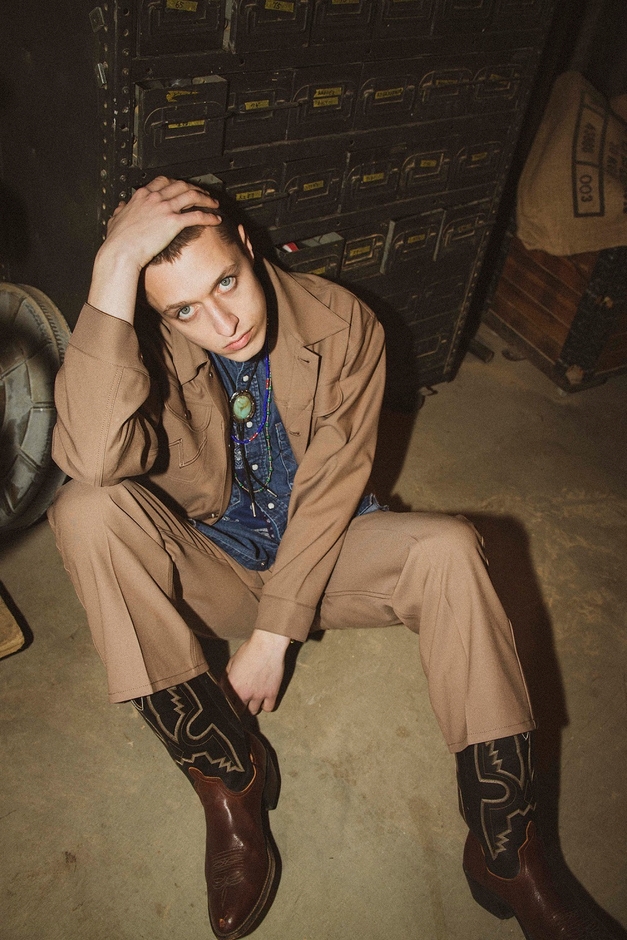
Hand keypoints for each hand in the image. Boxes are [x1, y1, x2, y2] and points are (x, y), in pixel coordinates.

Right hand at [87, 177, 220, 322]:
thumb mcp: (115, 219)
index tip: (183, 187)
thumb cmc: (117, 240)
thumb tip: (120, 207)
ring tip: (214, 203)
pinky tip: (216, 219)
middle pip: (181, 185)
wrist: (121, 251)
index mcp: (141, 196)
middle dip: (195, 188)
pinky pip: (196, 215)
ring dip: (206, 198)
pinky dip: (209, 216)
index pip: (163, 181)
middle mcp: (154, 198)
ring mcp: (164, 208)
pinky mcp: (173, 222)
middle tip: (203, 194)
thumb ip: (119, 211)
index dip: (176, 183)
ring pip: (192, 196)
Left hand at [226, 630, 290, 715]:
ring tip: (253, 699)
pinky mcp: (272, 693)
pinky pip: (268, 708)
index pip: (225, 703)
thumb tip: (223, 686)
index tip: (229, 702)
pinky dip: (266, 705)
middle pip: (238, 711)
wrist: (267, 645)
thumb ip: (226, 676)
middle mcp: (244, 693)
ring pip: (253, 711)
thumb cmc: (249, 650)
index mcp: (232, 685)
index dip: (227, 703)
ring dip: (252, 706)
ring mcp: (259, 695)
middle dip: (238, 707)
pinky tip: (265, 699)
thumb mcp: (232, 661)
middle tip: (240, 702)